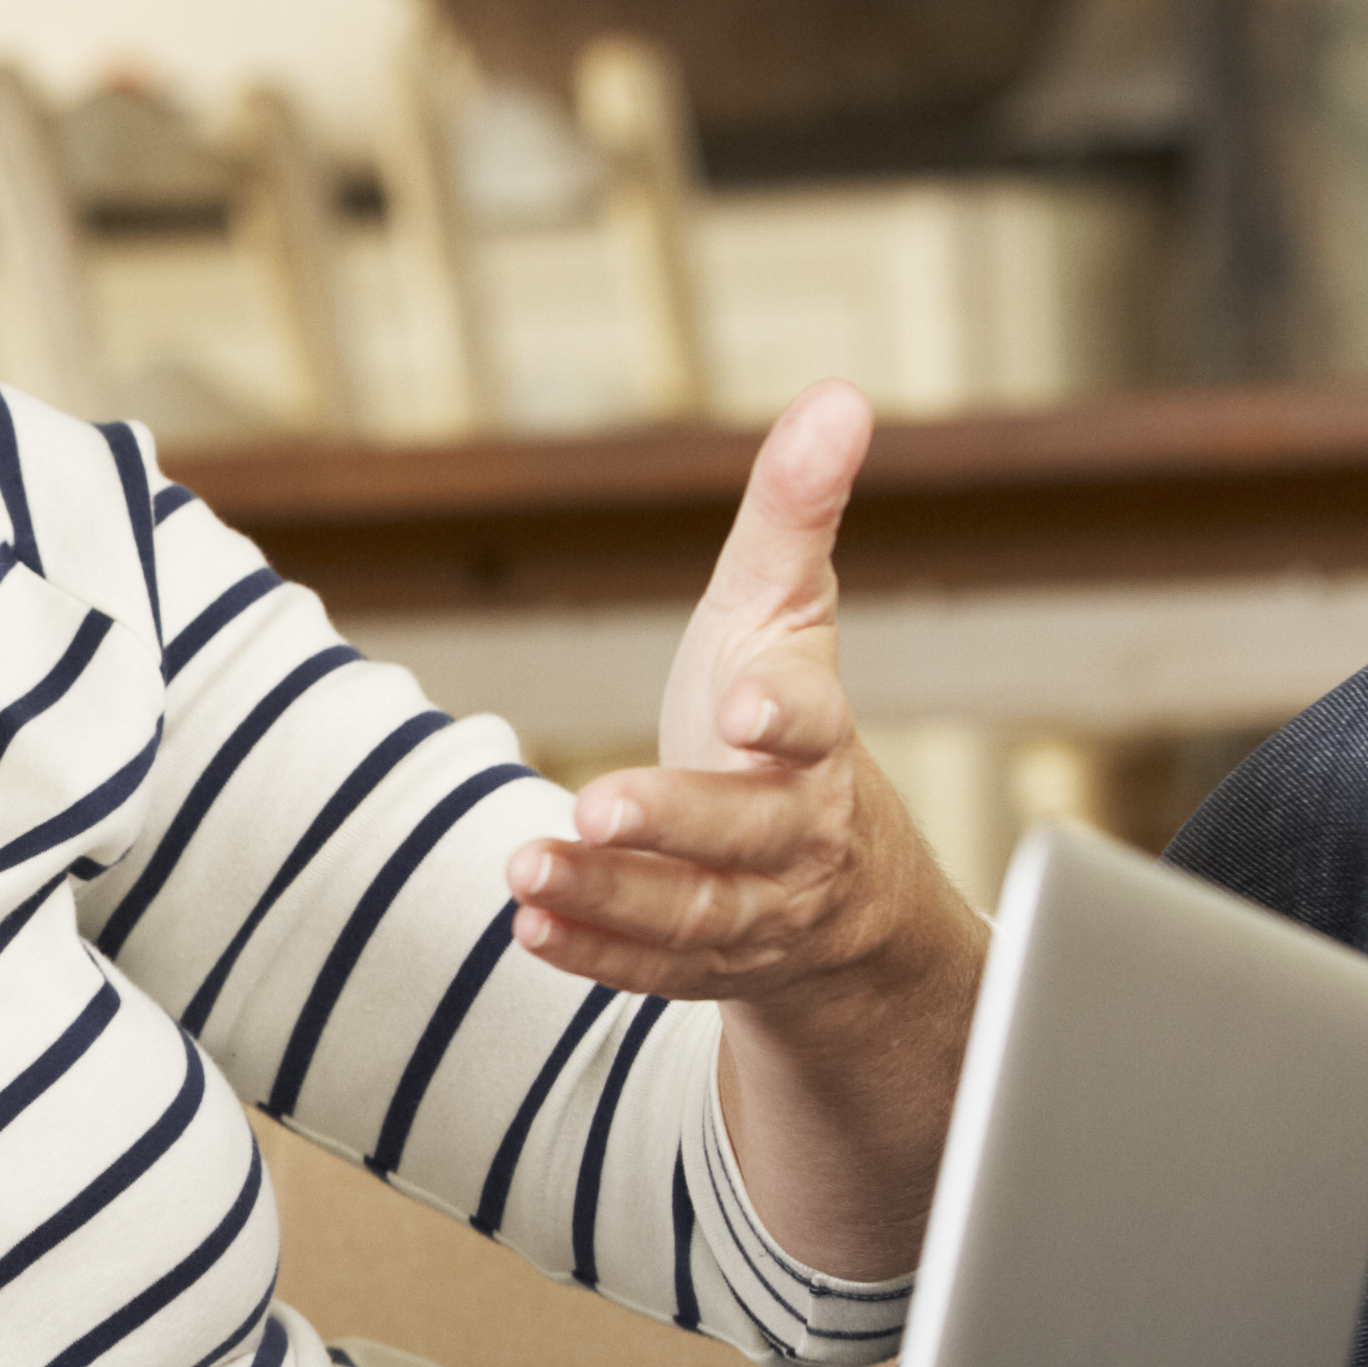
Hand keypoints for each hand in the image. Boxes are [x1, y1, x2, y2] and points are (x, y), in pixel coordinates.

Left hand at [498, 381, 983, 1277]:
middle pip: (745, 834)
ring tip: (527, 867)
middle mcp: (796, 835)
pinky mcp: (707, 968)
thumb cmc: (785, 727)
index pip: (816, 728)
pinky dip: (592, 953)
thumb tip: (838, 395)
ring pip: (692, 915)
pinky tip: (529, 924)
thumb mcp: (785, 616)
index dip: (784, 718)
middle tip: (595, 801)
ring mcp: (755, 912)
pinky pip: (652, 971)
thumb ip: (796, 515)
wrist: (839, 893)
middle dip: (672, 821)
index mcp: (817, 744)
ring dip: (610, 896)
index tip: (745, 708)